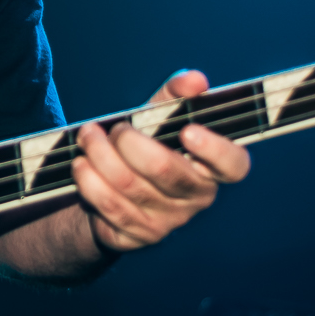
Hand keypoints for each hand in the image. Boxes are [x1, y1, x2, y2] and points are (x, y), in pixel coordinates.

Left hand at [71, 69, 250, 252]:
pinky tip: (81, 165)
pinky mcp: (138, 236)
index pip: (234, 165)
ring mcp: (168, 221)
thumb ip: (175, 96)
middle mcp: (196, 197)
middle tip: (114, 128)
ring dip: (100, 156)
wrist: (111, 190)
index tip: (187, 130)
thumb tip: (195, 79)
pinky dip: (90, 181)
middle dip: (129, 142)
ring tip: (87, 137)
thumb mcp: (158, 118)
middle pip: (165, 170)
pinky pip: (110, 207)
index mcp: (211, 167)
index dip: (215, 149)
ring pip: (129, 186)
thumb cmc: (146, 146)